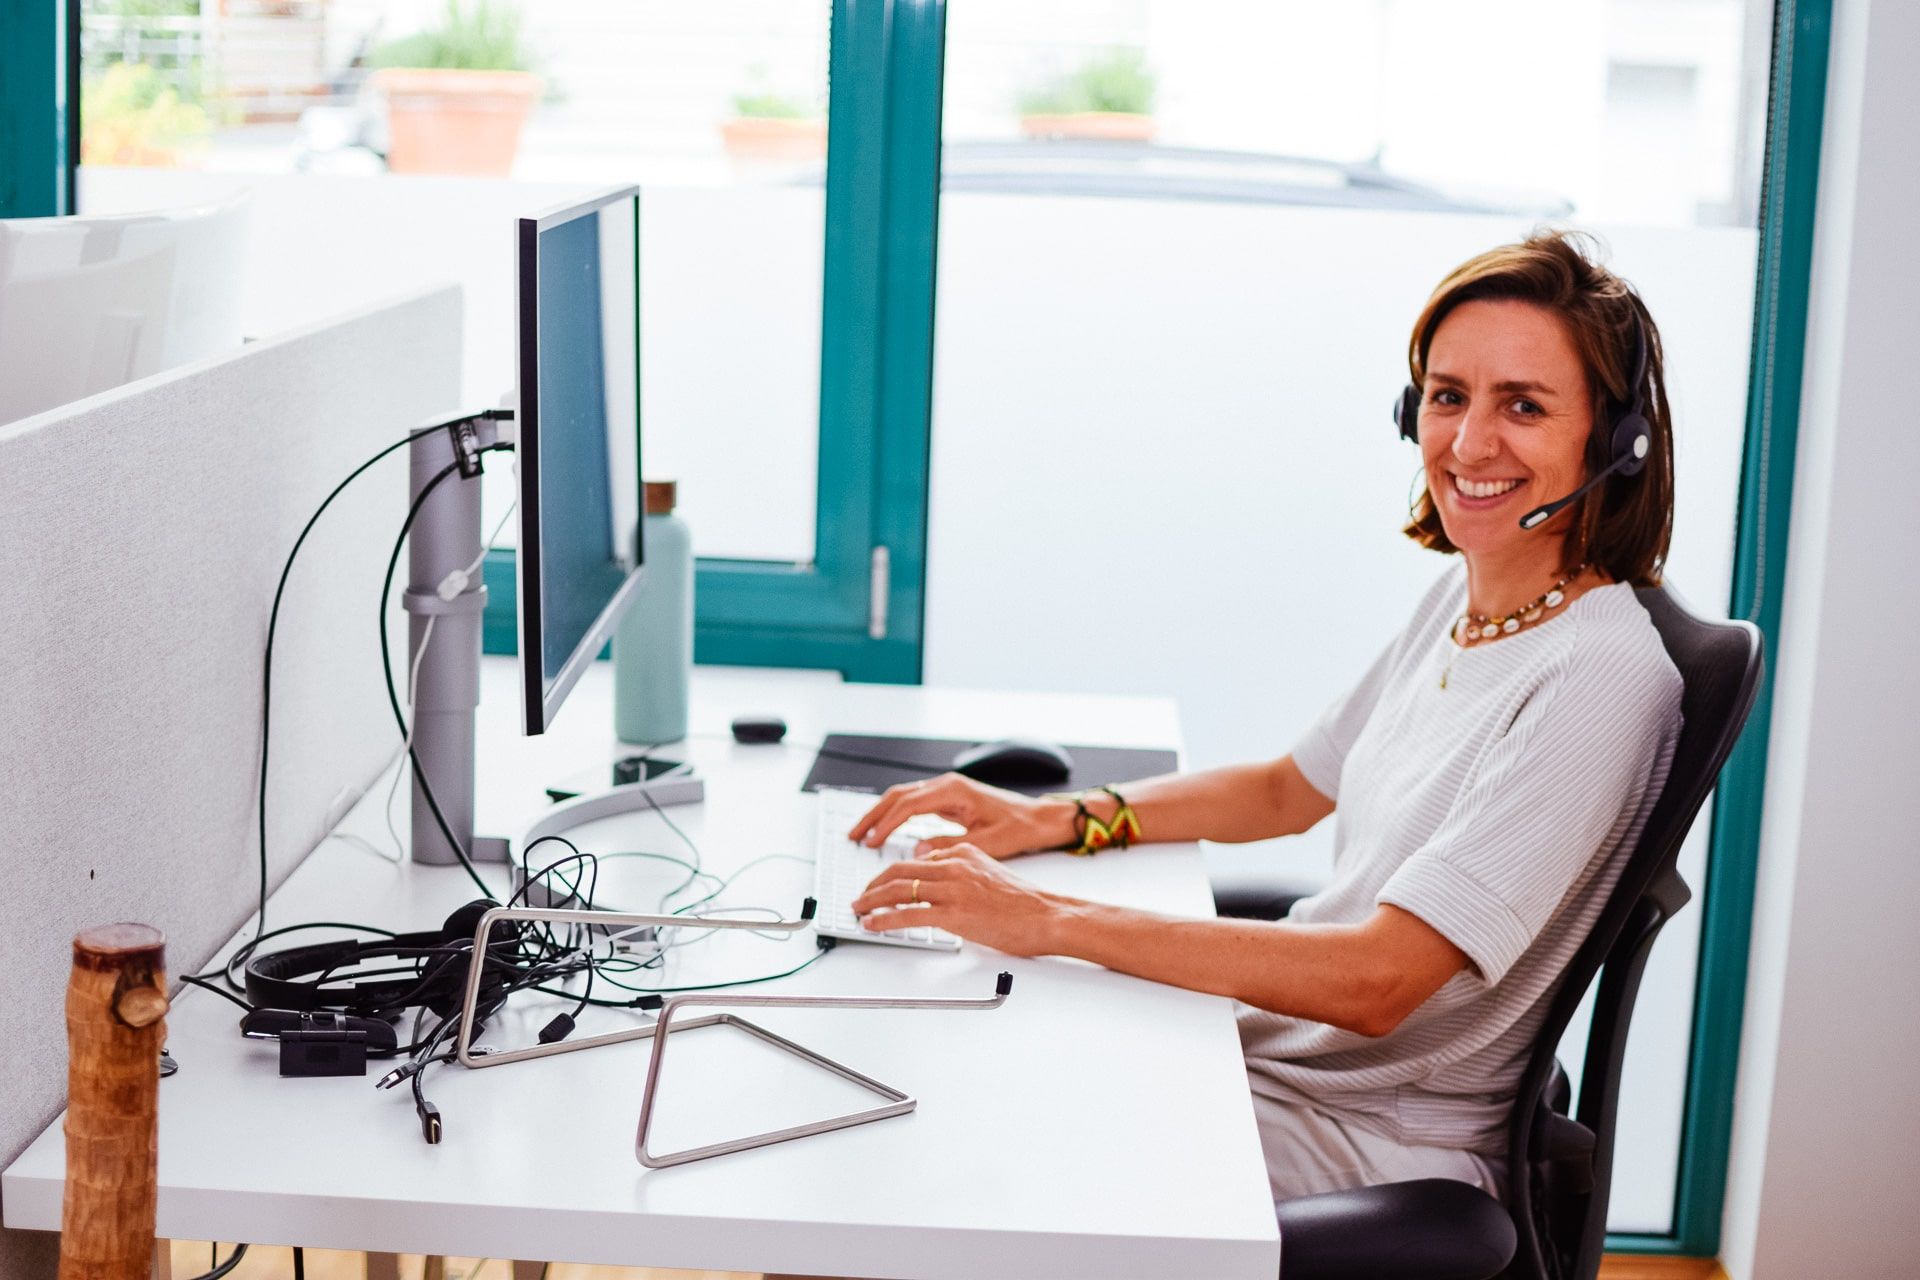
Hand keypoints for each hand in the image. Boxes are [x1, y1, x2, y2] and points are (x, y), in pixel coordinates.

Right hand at [847, 774, 1074, 859]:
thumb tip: (918, 851)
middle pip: (898, 796)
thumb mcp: (986, 843)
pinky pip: (914, 803)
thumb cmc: (1020, 829)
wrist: (1040, 819)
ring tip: (862, 833)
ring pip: (903, 797)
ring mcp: (947, 790)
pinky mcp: (949, 798)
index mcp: (954, 791)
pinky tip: (886, 829)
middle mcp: (947, 785)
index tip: (870, 842)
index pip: (908, 805)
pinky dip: (895, 814)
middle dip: (873, 815)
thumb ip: (950, 846)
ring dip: (880, 814)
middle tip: (853, 835)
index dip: (885, 825)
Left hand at [851, 844, 1063, 956]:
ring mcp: (954, 889)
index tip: (878, 884)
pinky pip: (908, 914)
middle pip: (900, 870)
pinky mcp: (954, 913)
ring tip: (859, 910)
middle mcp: (955, 865)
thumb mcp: (989, 870)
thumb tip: (935, 874)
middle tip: (860, 896)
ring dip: (871, 900)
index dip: (890, 873)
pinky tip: (873, 924)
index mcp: (963, 852)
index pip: (916, 859)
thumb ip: (961, 868)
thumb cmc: (1022, 902)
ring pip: (899, 889)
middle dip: (873, 884)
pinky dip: (884, 919)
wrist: (1046, 915)